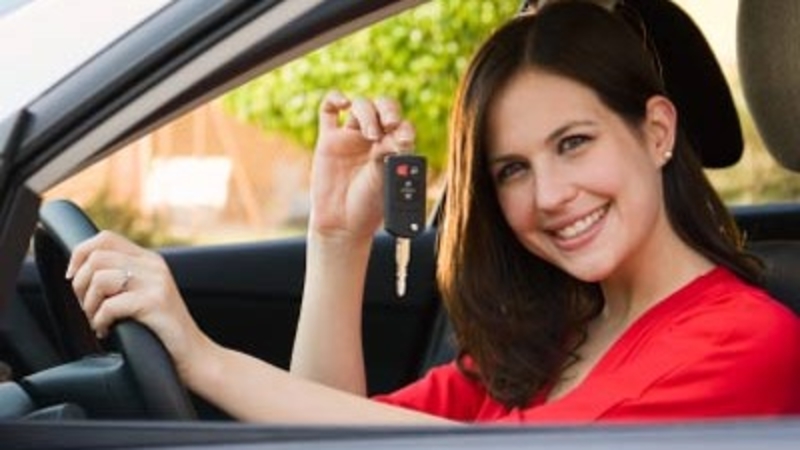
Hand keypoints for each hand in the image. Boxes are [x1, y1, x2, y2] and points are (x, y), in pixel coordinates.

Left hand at [66, 231, 207, 376]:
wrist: (195, 354)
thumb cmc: (163, 331)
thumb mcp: (144, 295)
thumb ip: (122, 279)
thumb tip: (78, 273)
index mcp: (150, 260)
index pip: (105, 238)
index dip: (80, 255)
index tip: (74, 278)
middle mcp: (154, 265)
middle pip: (97, 257)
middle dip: (81, 285)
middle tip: (88, 308)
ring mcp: (156, 282)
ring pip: (100, 279)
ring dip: (90, 305)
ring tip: (98, 320)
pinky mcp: (155, 302)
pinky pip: (109, 305)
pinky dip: (100, 321)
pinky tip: (107, 331)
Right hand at [310, 90, 414, 242]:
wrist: (343, 223)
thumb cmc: (368, 206)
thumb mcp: (385, 180)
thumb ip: (388, 156)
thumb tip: (395, 136)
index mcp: (392, 147)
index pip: (401, 124)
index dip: (403, 127)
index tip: (403, 140)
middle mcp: (373, 139)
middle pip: (382, 108)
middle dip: (388, 110)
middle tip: (390, 124)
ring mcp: (350, 138)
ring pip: (359, 106)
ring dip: (367, 113)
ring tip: (370, 134)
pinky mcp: (329, 140)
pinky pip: (328, 110)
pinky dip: (335, 99)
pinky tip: (343, 103)